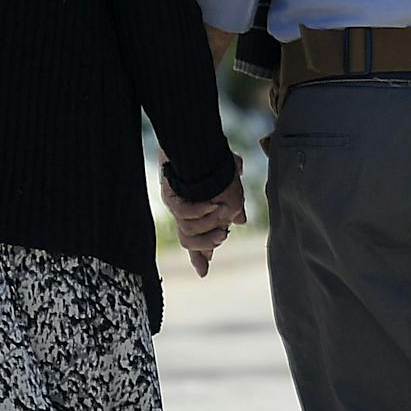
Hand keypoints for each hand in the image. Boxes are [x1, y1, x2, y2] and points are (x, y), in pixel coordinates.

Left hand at [160, 155, 245, 278]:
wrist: (197, 136)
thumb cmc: (214, 158)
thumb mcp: (231, 185)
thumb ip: (233, 206)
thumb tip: (241, 222)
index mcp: (195, 209)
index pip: (196, 237)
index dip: (199, 256)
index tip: (203, 274)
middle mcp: (182, 208)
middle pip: (187, 240)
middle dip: (206, 244)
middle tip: (222, 236)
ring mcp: (174, 201)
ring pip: (188, 230)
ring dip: (208, 225)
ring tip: (222, 212)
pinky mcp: (169, 192)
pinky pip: (184, 213)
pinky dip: (200, 212)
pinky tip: (212, 204)